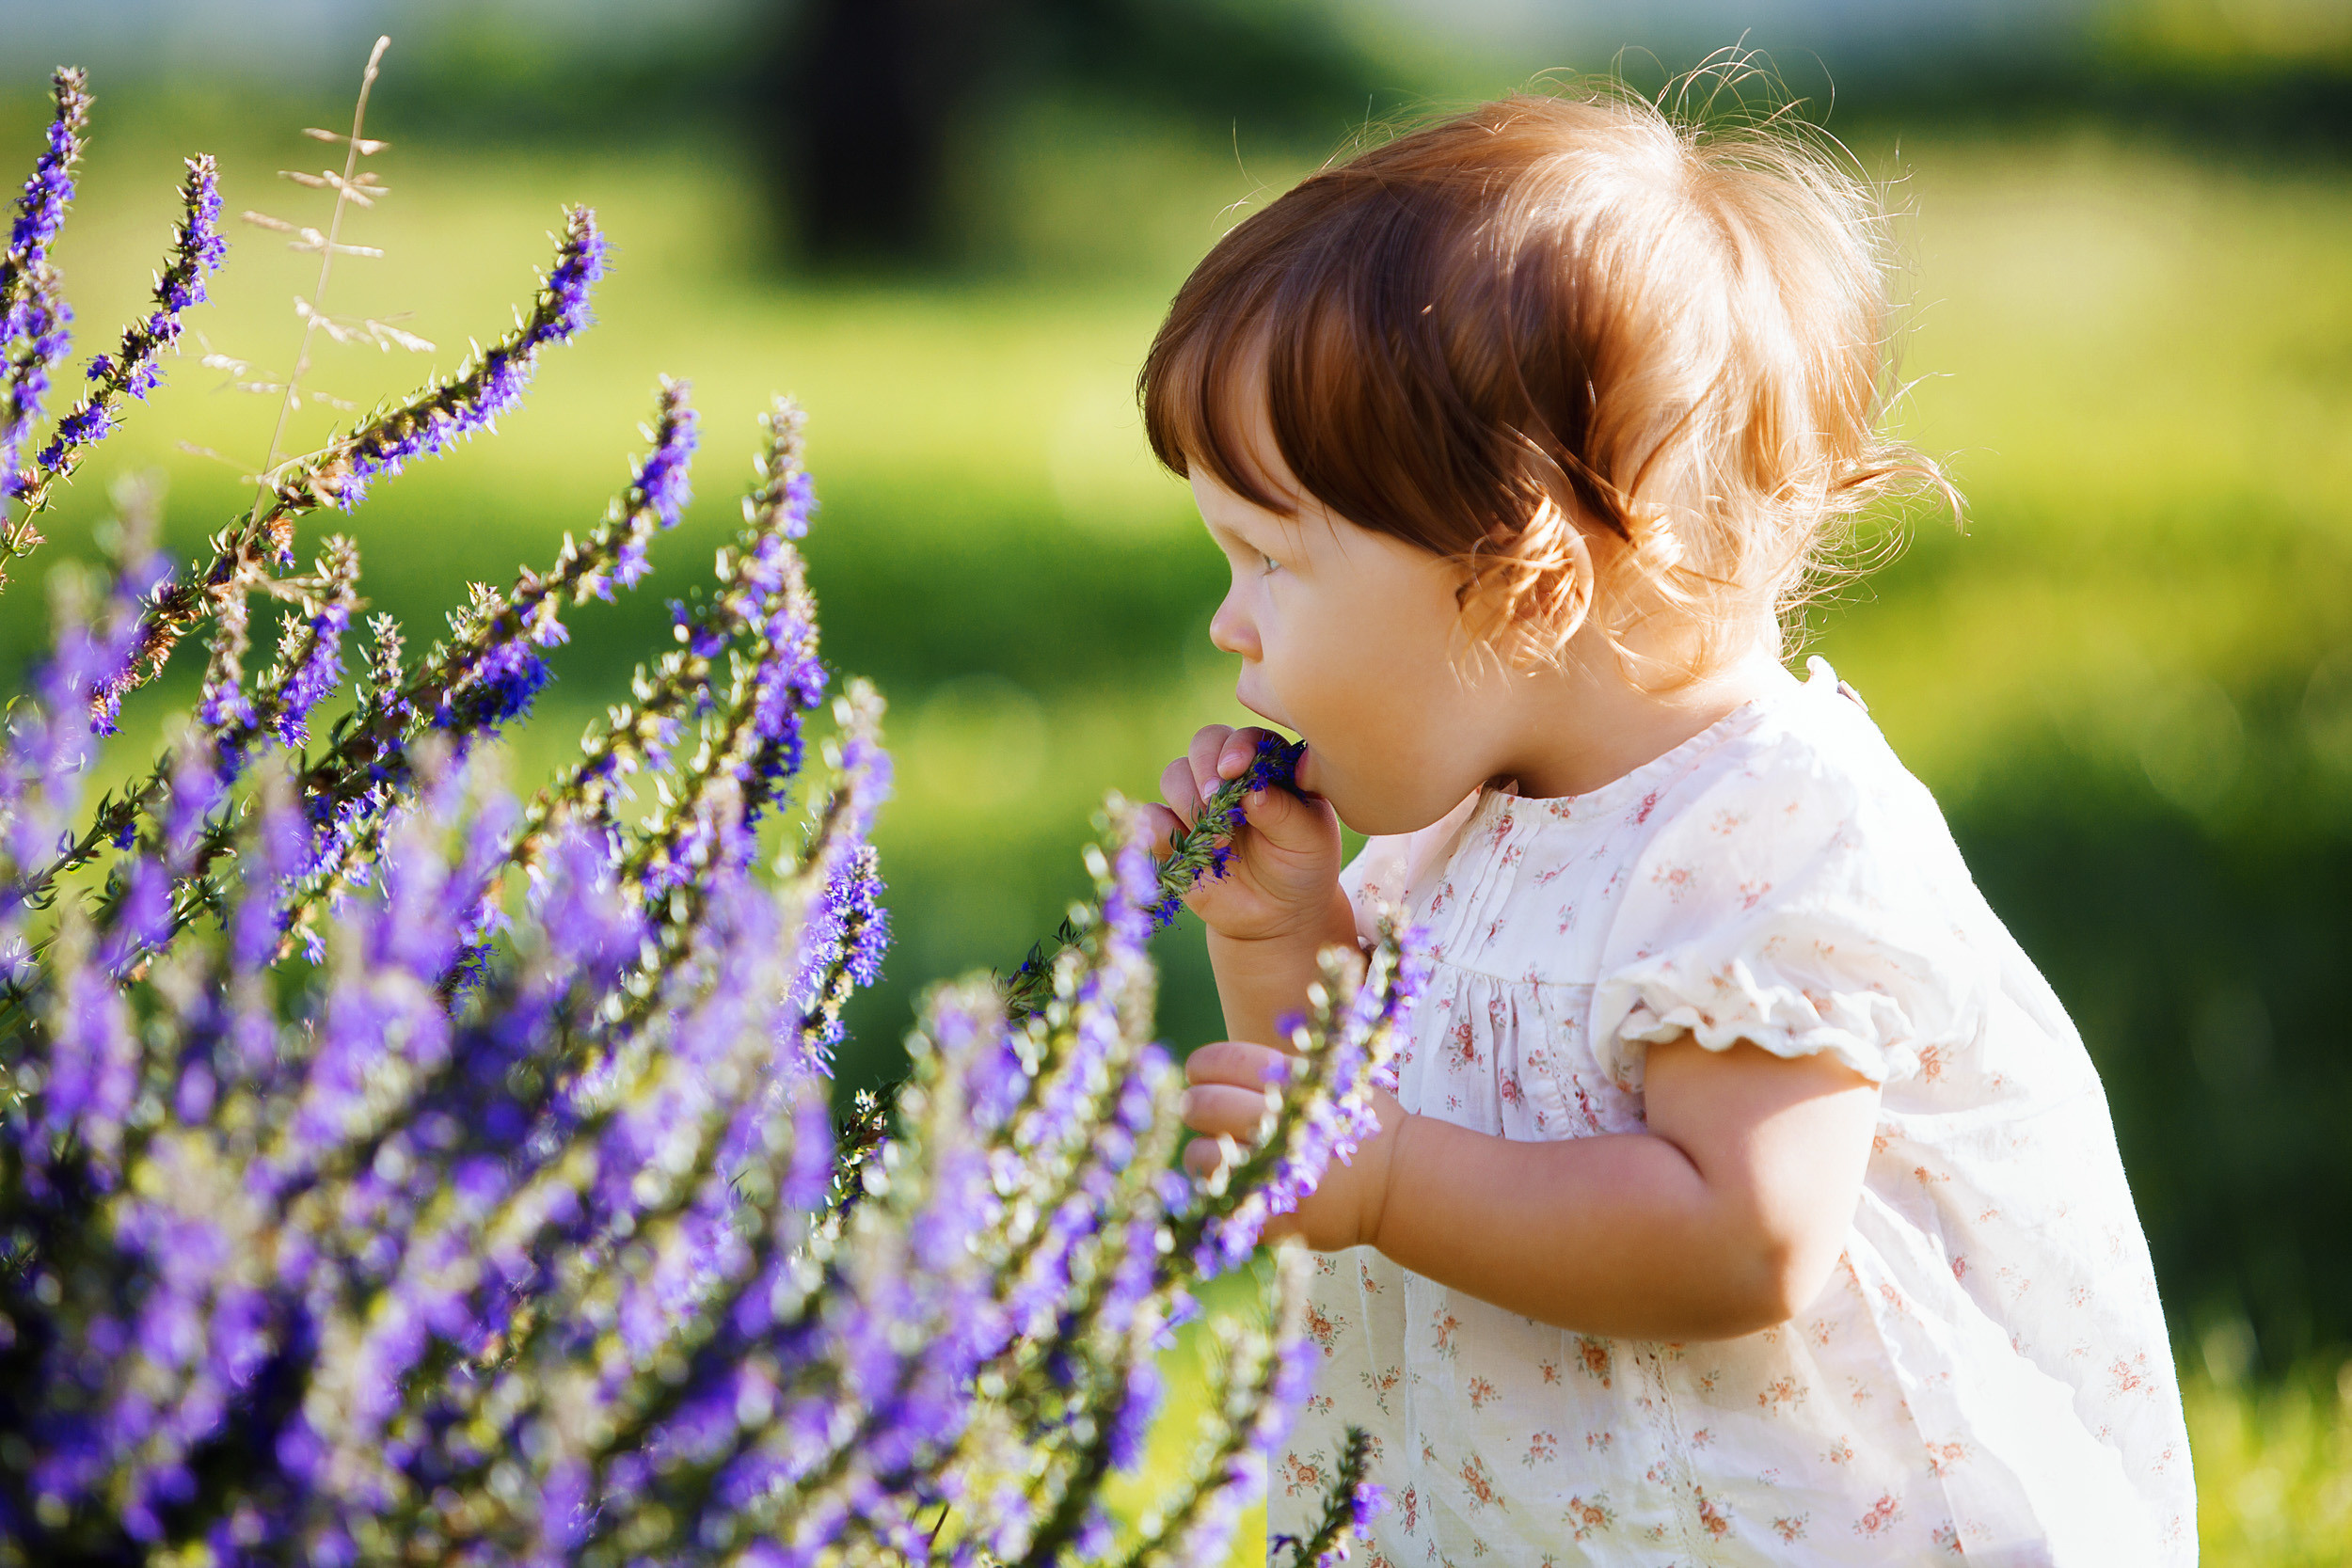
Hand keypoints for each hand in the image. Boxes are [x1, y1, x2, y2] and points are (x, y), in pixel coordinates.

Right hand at [1140, 724, 1345, 946]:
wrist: (1277, 913)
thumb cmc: (1301, 866)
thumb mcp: (1310, 841)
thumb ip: (1285, 813)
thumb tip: (1253, 792)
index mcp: (1268, 765)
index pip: (1247, 738)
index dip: (1237, 748)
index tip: (1234, 770)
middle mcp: (1229, 776)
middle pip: (1203, 743)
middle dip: (1204, 768)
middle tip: (1214, 801)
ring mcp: (1198, 802)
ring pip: (1173, 775)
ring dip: (1188, 801)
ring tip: (1218, 840)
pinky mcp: (1173, 833)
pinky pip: (1150, 817)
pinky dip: (1158, 827)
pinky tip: (1183, 847)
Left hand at [1180, 1038, 1407, 1253]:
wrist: (1400, 1180)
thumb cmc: (1361, 1122)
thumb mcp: (1335, 1074)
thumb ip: (1285, 1065)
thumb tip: (1227, 1058)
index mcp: (1298, 1083)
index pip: (1225, 1062)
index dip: (1202, 1065)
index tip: (1198, 1072)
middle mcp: (1285, 1124)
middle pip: (1207, 1105)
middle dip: (1195, 1104)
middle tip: (1197, 1108)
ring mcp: (1279, 1173)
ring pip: (1201, 1155)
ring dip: (1200, 1152)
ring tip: (1213, 1152)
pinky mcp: (1275, 1216)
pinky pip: (1219, 1202)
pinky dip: (1215, 1192)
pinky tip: (1228, 1184)